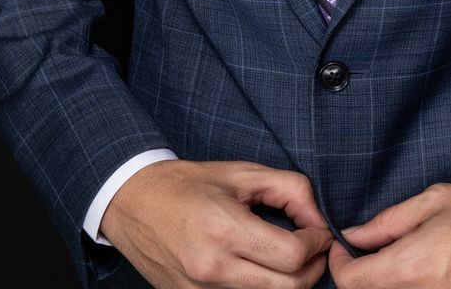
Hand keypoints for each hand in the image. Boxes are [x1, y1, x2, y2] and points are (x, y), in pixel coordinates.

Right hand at [100, 158, 333, 288]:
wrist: (131, 203)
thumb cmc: (186, 184)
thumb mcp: (241, 173)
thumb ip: (290, 190)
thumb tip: (319, 222)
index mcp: (223, 228)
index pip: (292, 256)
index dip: (316, 244)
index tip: (317, 232)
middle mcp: (212, 267)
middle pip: (289, 288)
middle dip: (312, 269)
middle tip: (312, 249)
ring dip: (289, 282)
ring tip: (288, 258)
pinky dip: (261, 288)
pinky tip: (261, 269)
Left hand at [327, 182, 450, 288]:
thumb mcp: (433, 202)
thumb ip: (387, 223)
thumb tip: (354, 235)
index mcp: (413, 266)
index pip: (350, 282)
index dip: (338, 262)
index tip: (344, 245)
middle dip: (360, 273)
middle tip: (368, 248)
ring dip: (385, 280)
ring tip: (399, 255)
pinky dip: (409, 286)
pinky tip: (421, 267)